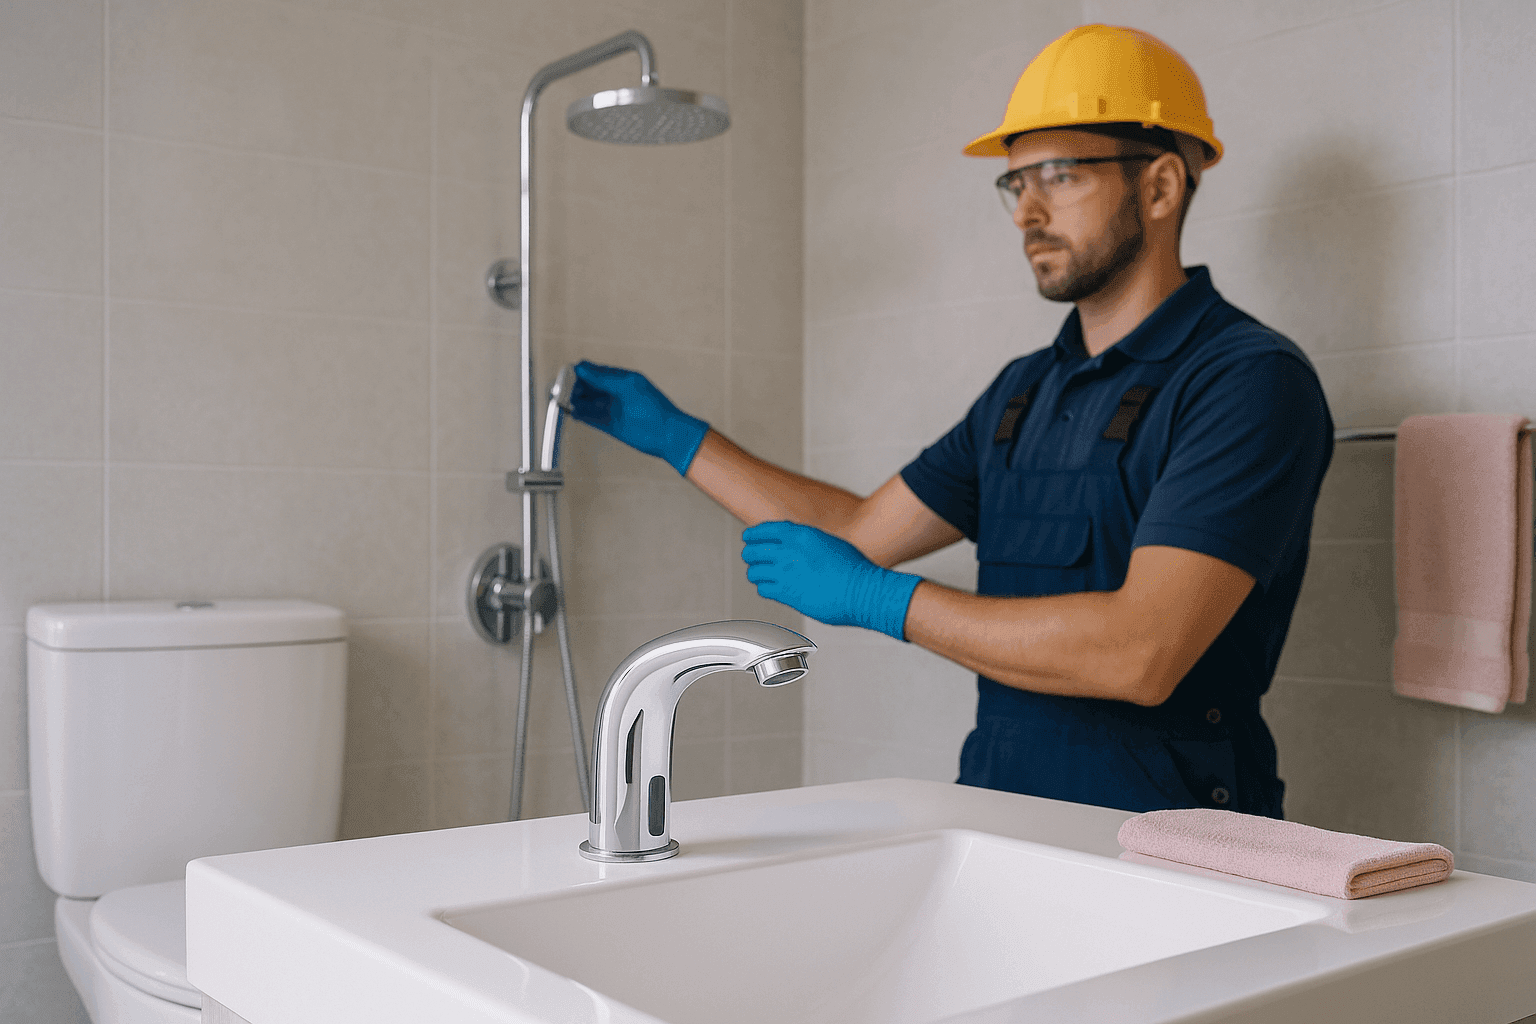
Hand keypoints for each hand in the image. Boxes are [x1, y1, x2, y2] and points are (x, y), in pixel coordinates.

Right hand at [569, 361, 709, 475]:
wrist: (668, 434)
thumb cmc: (653, 408)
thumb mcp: (626, 386)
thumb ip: (602, 377)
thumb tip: (582, 367)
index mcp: (623, 379)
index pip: (596, 372)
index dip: (581, 372)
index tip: (567, 373)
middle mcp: (617, 394)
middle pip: (590, 388)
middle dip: (576, 387)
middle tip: (562, 389)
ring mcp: (614, 410)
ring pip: (589, 403)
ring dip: (577, 402)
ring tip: (564, 401)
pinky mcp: (612, 426)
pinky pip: (592, 419)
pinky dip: (582, 416)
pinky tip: (573, 413)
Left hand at [741, 521, 920, 640]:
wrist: (863, 591)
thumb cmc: (853, 568)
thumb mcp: (828, 542)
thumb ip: (806, 541)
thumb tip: (792, 543)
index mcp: (800, 534)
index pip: (764, 530)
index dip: (753, 535)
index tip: (748, 538)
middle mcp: (789, 551)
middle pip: (752, 550)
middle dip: (751, 555)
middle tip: (753, 559)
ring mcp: (786, 573)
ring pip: (753, 572)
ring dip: (757, 574)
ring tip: (763, 576)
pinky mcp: (787, 594)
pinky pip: (763, 590)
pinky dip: (766, 589)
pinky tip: (774, 590)